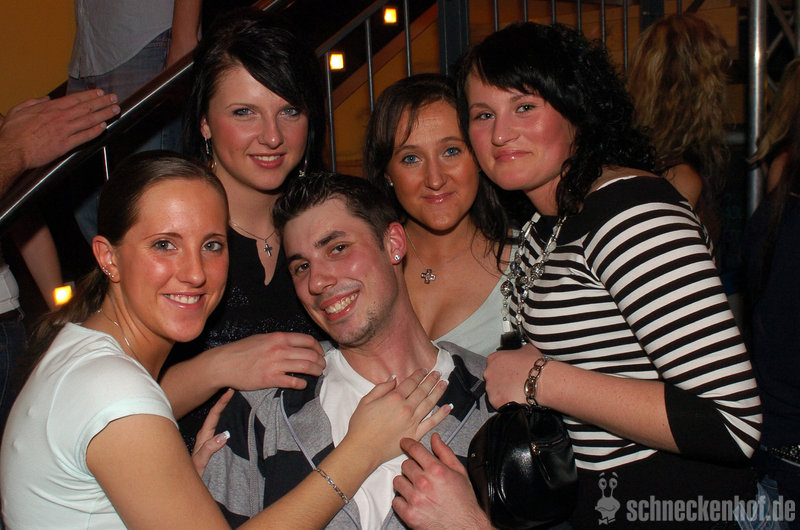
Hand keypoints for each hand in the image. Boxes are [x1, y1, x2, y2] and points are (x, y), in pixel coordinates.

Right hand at [0, 89, 119, 171]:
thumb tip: (45, 99)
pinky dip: (96, 131)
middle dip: (102, 102)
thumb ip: (33, 102)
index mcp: (49, 108)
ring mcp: (64, 130)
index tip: (99, 92)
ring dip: (104, 114)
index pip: (75, 99)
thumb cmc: (13, 133)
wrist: (13, 150)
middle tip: (114, 98)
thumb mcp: (18, 110)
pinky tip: (104, 127)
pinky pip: (85, 136)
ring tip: (115, 110)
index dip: (89, 95)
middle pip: (86, 107)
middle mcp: (60, 117)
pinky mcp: (66, 144)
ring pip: (89, 119)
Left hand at [192, 388, 233, 475]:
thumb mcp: (200, 462)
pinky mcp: (216, 447)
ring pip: (221, 421)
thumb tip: (224, 434)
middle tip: (237, 390)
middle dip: (226, 402)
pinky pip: (225, 430)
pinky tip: (239, 421)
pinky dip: (232, 422)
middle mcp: (207, 435)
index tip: (230, 391)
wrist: (189, 486)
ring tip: (240, 401)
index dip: (222, 402)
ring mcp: (211, 441)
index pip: (214, 414)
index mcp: (204, 435)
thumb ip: (210, 449)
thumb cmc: (193, 474)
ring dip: (230, 411)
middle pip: (218, 414)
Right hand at [212, 332, 325, 390]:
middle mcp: (280, 349)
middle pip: (311, 354)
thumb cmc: (241, 350)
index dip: (318, 348)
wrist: (223, 364)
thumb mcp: (262, 338)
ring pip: (306, 367)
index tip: (320, 353)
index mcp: (279, 338)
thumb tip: (295, 345)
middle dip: (320, 361)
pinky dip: (302, 384)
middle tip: (322, 366)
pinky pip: (293, 382)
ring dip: (316, 371)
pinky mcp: (270, 379)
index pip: (308, 341)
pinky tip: (303, 384)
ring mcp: (276, 364)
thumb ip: (279, 341)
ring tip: (318, 374)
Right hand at [342, 369, 450, 468]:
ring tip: (445, 383)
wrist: (362, 449)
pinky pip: (432, 423)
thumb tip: (394, 378)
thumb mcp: (366, 401)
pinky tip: (448, 407)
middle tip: (438, 372)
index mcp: (394, 398)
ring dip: (438, 392)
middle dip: (431, 380)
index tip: (424, 370)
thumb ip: (381, 388)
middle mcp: (406, 408)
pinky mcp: (415, 435)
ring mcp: (412, 422)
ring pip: (429, 403)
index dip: (418, 375)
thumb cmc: (360, 426)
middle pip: (422, 391)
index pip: (410, 383)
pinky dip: (441, 415)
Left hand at [393, 433, 491, 528]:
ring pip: (397, 481)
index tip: (404, 443)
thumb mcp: (459, 472)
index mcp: (436, 470)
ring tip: (416, 488)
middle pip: (405, 465)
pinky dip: (402, 500)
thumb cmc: (463, 502)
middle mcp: (424, 483)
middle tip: (419, 474)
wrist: (464, 526)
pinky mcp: (409, 514)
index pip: (415, 449)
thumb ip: (445, 452)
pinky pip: (396, 500)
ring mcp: (415, 498)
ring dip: (405, 483)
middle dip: (411, 467)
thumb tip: (435, 438)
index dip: (407, 443)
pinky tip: (413, 500)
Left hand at [484, 343, 541, 407]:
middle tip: (515, 382)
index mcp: (494, 358)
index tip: (511, 372)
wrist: (541, 381)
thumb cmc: (534, 365)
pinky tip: (516, 399)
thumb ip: (519, 350)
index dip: (504, 368)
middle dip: (503, 380)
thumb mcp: (528, 349)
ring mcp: (490, 387)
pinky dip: (505, 402)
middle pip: (493, 377)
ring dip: (503, 392)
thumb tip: (522, 351)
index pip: (494, 363)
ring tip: (517, 391)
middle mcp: (488, 372)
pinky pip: (498, 402)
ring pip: (495, 391)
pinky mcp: (495, 400)